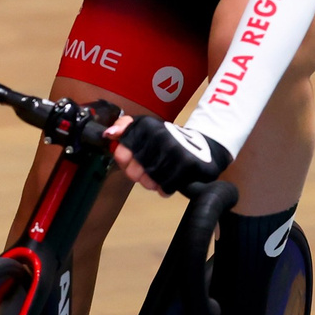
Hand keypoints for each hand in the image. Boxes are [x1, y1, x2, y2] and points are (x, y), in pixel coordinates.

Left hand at [108, 114, 230, 195]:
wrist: (205, 148)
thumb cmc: (172, 141)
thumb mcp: (148, 128)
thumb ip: (126, 128)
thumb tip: (109, 134)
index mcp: (146, 126)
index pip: (121, 154)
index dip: (126, 163)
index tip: (134, 161)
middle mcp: (159, 136)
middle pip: (135, 171)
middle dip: (140, 175)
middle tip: (150, 170)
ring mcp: (173, 150)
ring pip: (149, 180)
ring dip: (154, 182)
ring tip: (161, 175)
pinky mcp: (186, 164)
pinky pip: (165, 186)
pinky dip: (166, 188)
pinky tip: (170, 181)